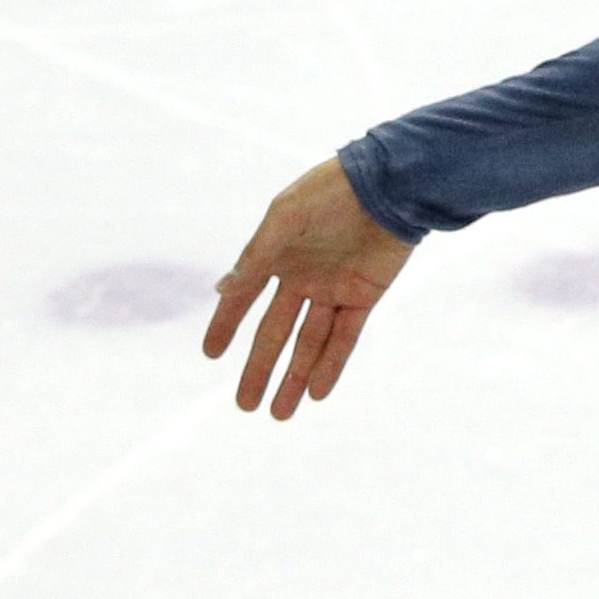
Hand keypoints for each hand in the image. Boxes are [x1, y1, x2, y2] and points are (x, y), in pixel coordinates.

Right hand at [206, 157, 418, 420]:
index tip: (211, 355)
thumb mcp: (284, 220)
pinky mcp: (364, 297)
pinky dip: (331, 365)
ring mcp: (333, 290)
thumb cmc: (329, 194)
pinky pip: (345, 338)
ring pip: (310, 344)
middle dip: (260, 370)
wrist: (388, 185)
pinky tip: (315, 392)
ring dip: (295, 377)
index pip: (243, 300)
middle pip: (276, 333)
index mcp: (275, 256)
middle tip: (244, 406)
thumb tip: (221, 290)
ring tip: (279, 413)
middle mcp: (301, 278)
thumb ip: (255, 258)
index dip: (226, 326)